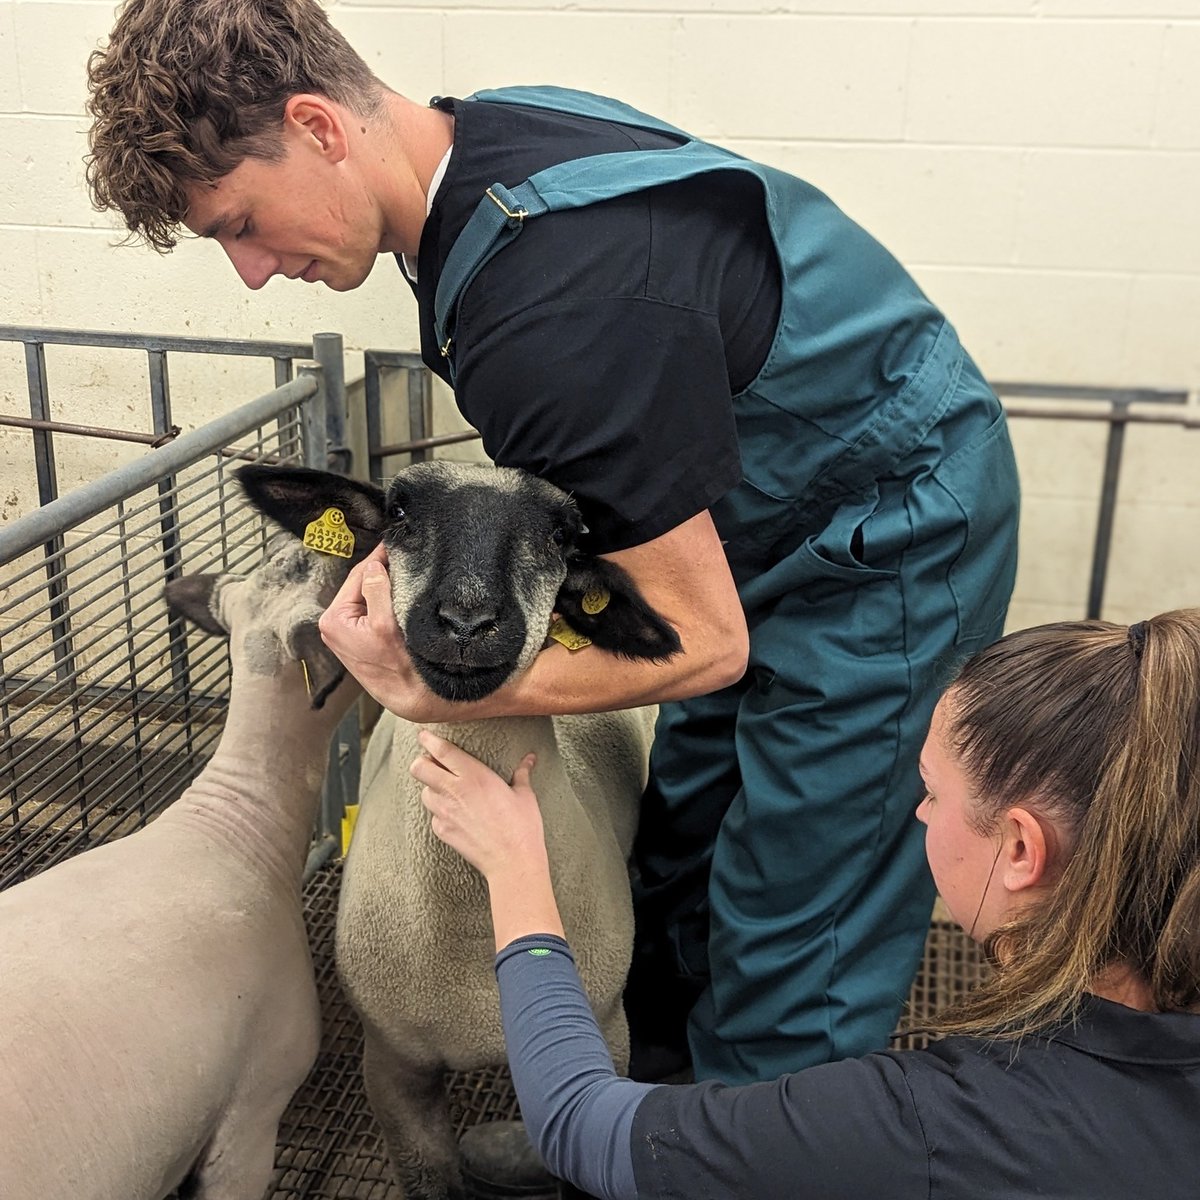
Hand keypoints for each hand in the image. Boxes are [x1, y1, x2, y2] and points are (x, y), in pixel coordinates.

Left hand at [318, 545, 462, 721]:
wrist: (413, 697)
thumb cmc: (399, 667)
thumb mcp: (386, 624)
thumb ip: (376, 589)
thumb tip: (373, 564)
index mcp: (333, 619)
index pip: (357, 575)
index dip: (378, 558)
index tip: (394, 544)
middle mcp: (335, 626)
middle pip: (361, 585)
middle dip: (381, 572)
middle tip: (404, 558)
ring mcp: (347, 633)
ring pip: (369, 597)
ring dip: (386, 587)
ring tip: (405, 576)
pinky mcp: (361, 639)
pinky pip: (373, 610)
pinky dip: (386, 601)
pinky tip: (401, 598)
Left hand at [411, 730, 545, 882]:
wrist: (512, 862)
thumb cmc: (522, 827)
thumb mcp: (524, 795)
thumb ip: (522, 774)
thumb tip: (529, 759)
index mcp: (474, 776)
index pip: (441, 751)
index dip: (429, 740)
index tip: (424, 734)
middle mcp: (454, 791)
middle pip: (419, 768)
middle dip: (422, 762)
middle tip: (432, 763)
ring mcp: (445, 813)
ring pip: (424, 792)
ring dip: (431, 787)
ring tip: (446, 789)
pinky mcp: (443, 831)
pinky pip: (433, 816)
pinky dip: (440, 812)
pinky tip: (455, 814)